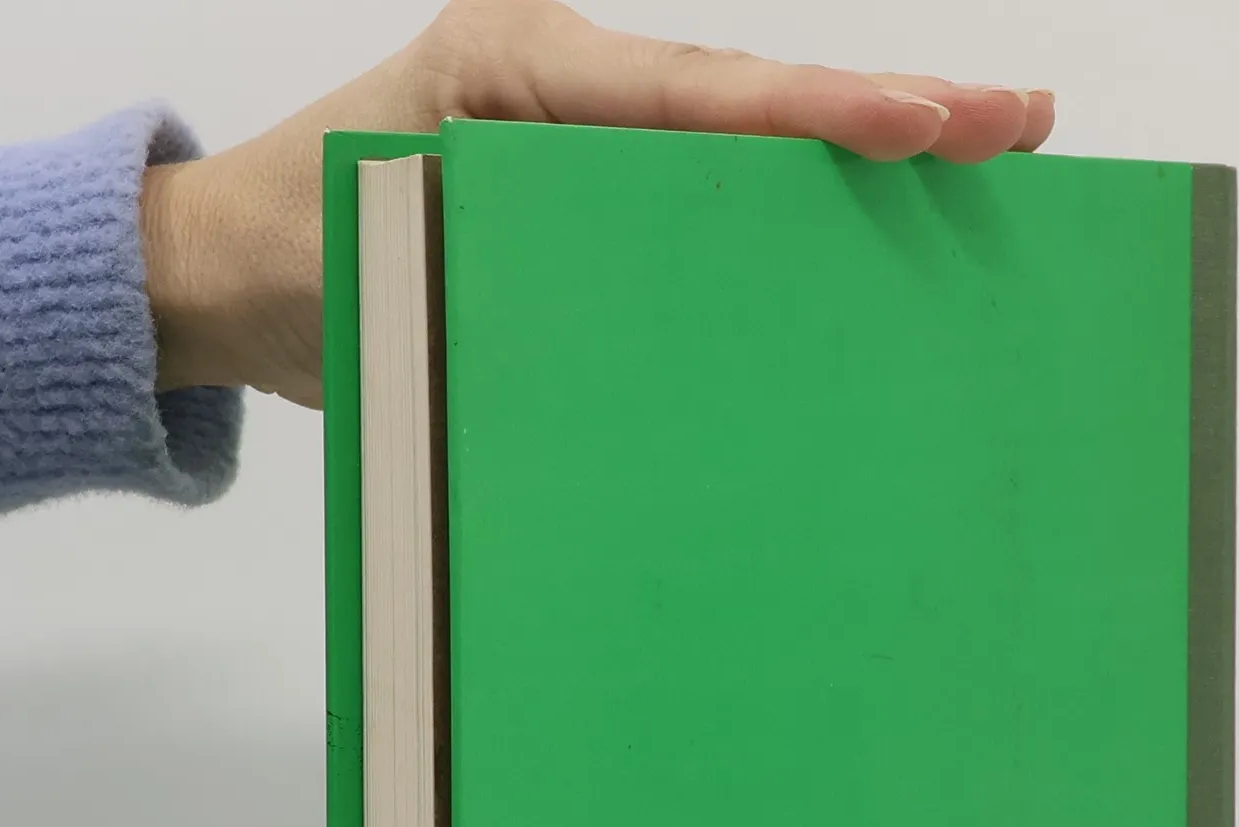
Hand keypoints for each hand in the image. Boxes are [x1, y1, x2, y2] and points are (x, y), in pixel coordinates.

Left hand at [140, 0, 1053, 404]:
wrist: (223, 273)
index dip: (811, 115)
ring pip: (742, 140)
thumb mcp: (390, 261)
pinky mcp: (588, 188)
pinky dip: (791, 206)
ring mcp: (581, 131)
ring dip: (857, 154)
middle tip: (1016, 127)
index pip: (691, 93)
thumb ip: (507, 272)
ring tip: (982, 156)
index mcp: (517, 70)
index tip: (920, 122)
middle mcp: (564, 81)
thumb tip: (657, 344)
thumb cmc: (291, 262)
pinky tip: (871, 227)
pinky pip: (704, 193)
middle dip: (884, 111)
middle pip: (747, 99)